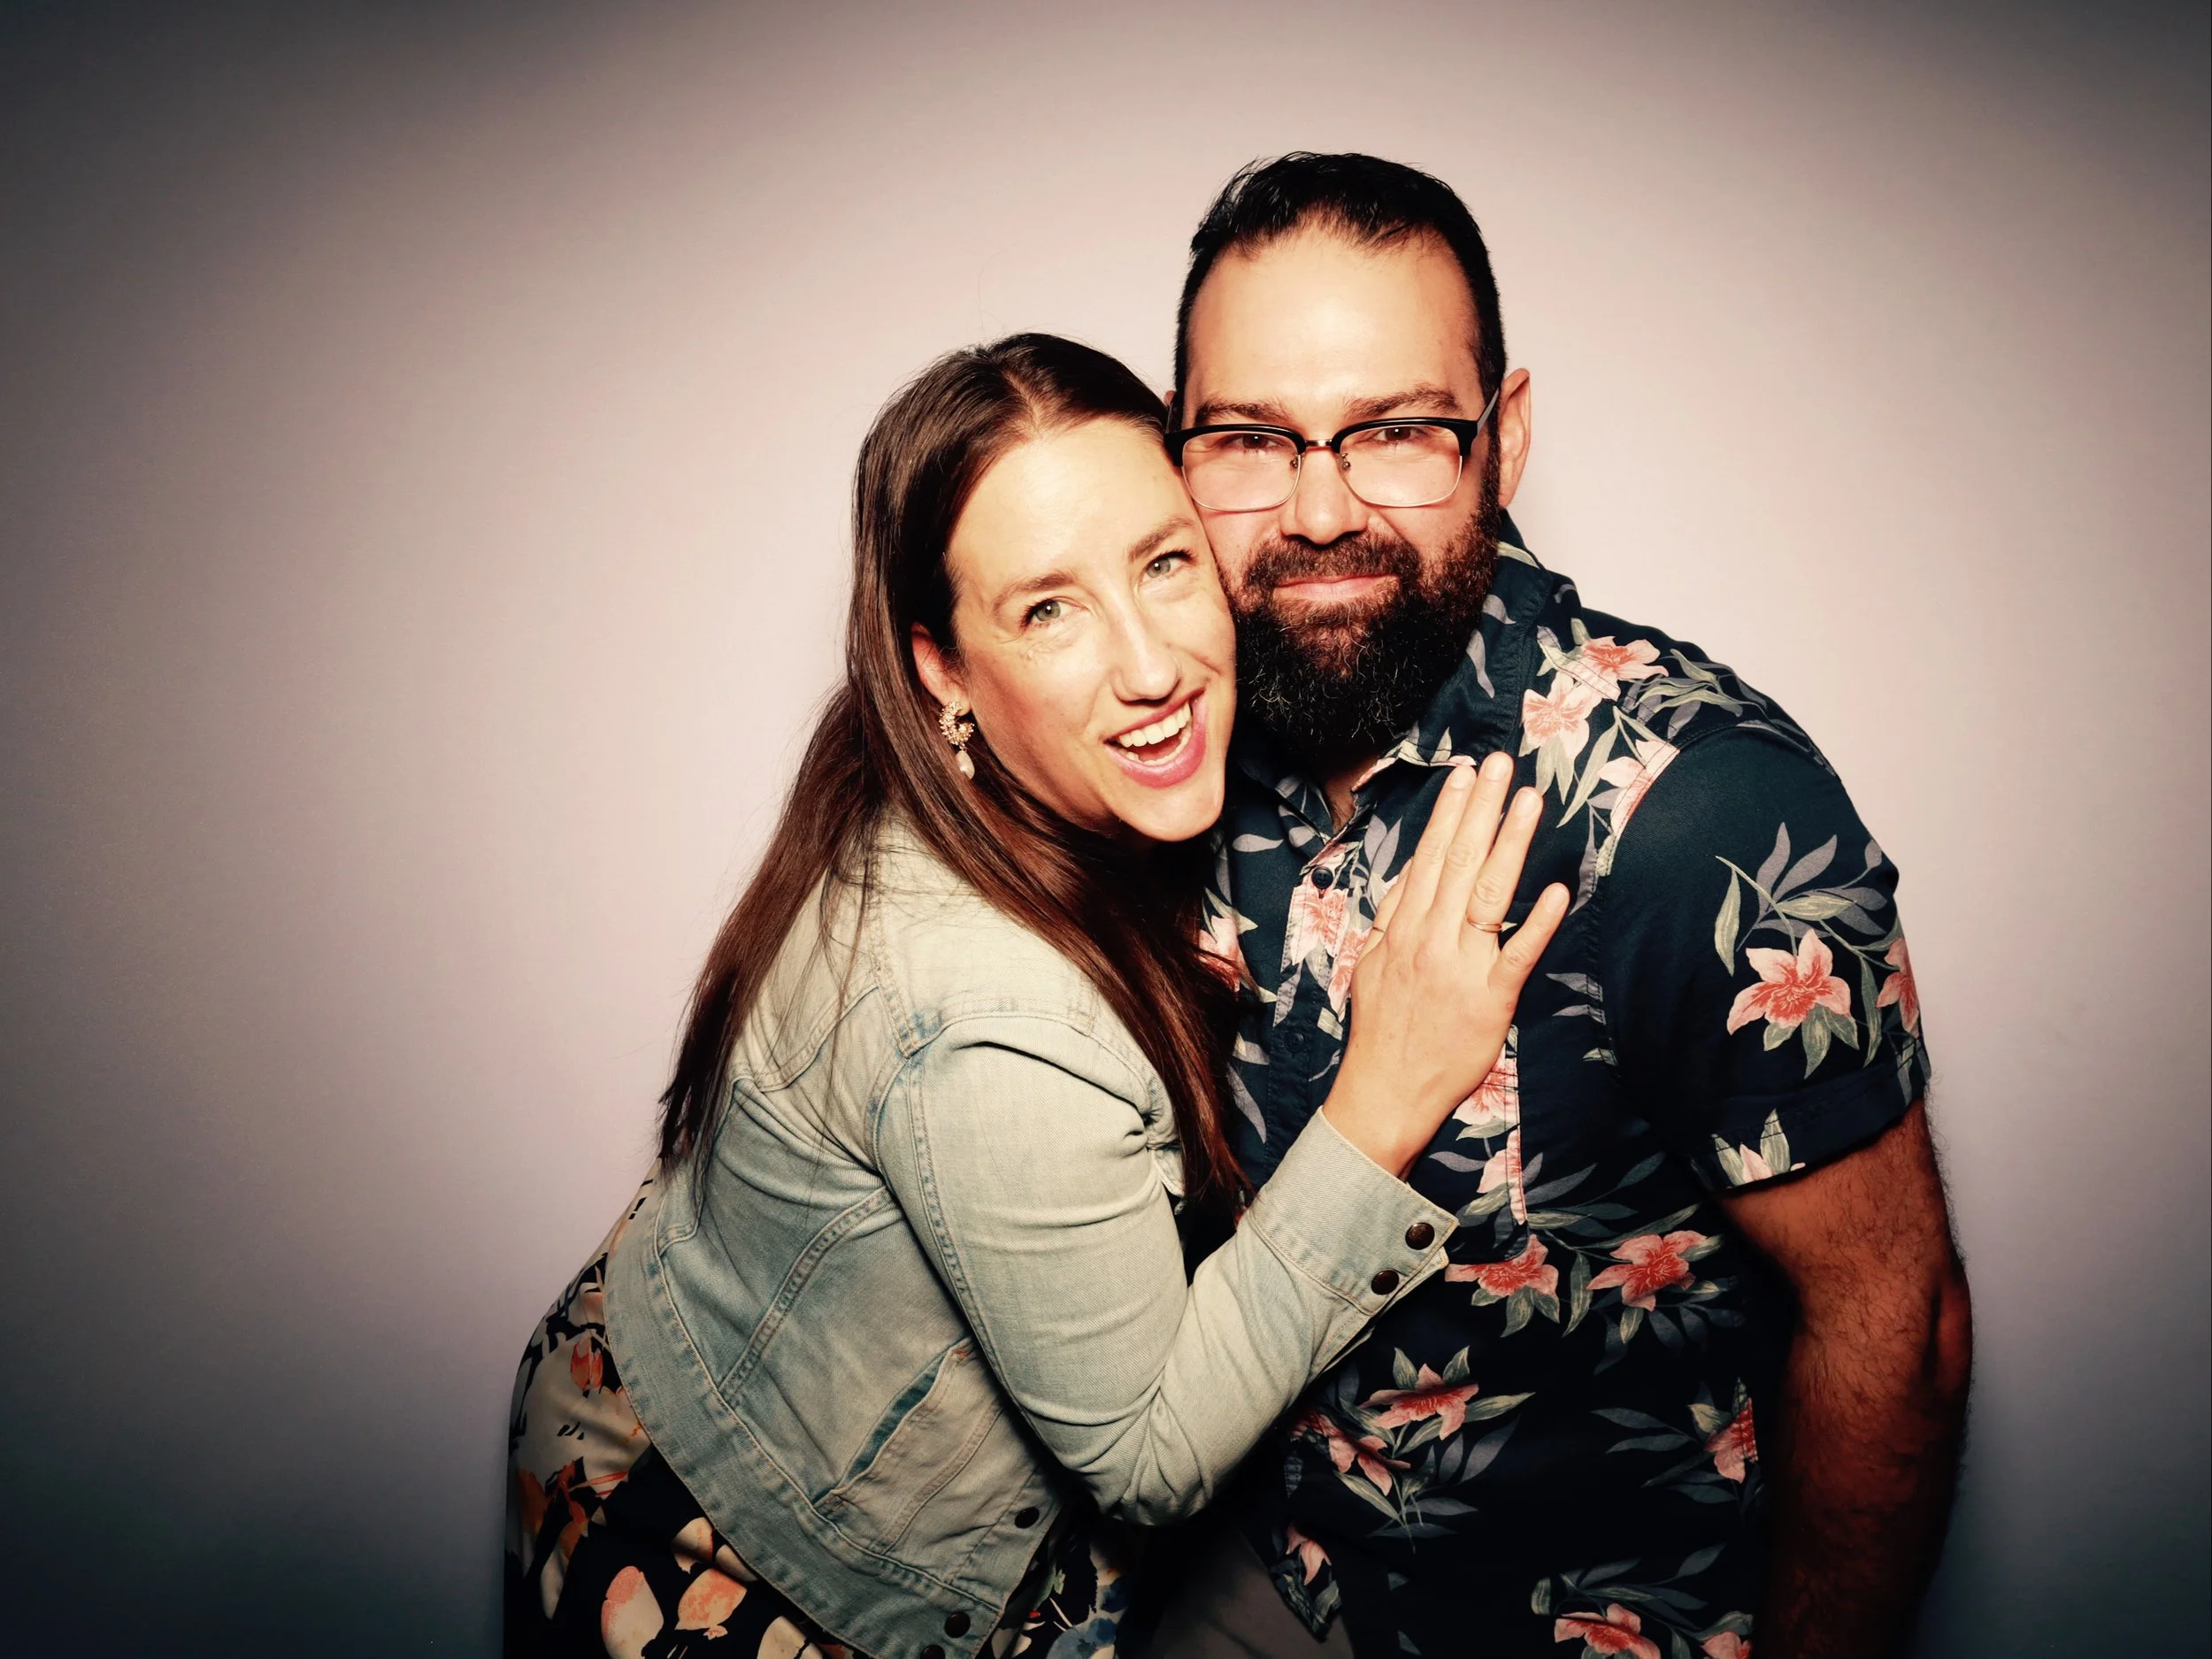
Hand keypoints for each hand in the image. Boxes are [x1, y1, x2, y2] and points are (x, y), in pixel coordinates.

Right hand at [1321, 752, 1570, 1177]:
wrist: (1383, 1091)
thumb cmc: (1382, 1028)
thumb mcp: (1374, 963)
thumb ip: (1395, 917)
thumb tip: (1414, 875)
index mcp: (1403, 929)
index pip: (1429, 858)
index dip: (1449, 812)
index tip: (1465, 773)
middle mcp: (1429, 940)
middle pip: (1457, 862)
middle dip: (1480, 809)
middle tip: (1501, 763)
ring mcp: (1459, 969)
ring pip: (1486, 895)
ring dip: (1508, 843)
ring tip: (1527, 800)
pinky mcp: (1488, 1001)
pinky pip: (1516, 956)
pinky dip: (1535, 923)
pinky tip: (1555, 889)